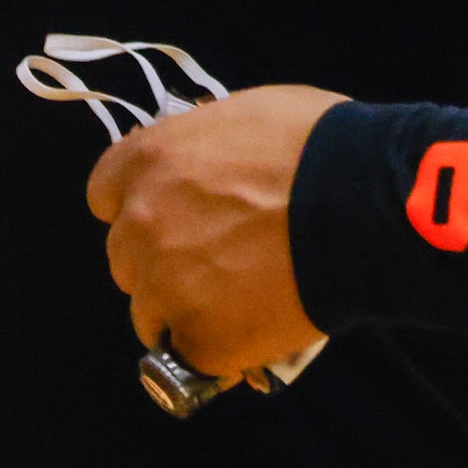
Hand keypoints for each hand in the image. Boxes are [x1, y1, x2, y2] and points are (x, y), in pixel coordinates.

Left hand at [87, 85, 341, 377]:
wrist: (362, 205)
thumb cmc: (319, 144)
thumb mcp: (251, 114)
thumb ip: (207, 146)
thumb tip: (207, 169)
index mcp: (150, 162)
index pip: (105, 192)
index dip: (140, 202)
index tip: (174, 210)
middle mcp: (140, 225)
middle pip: (127, 255)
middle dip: (164, 256)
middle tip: (222, 255)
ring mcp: (164, 289)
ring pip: (152, 311)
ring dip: (186, 306)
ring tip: (245, 298)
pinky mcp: (198, 342)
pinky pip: (193, 353)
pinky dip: (220, 345)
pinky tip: (258, 324)